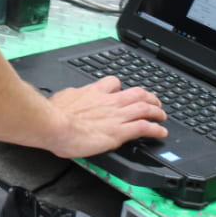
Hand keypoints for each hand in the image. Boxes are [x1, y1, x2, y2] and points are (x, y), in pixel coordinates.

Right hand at [46, 76, 166, 158]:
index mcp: (93, 93)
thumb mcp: (62, 98)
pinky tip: (161, 133)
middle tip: (154, 102)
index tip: (124, 92)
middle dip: (148, 97)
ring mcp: (116, 116)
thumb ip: (71, 98)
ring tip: (162, 116)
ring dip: (157, 112)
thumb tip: (67, 100)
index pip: (113, 83)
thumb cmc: (53, 115)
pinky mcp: (120, 132)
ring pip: (145, 108)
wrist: (54, 124)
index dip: (122, 88)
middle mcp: (108, 101)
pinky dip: (156, 129)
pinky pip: (144, 128)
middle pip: (136, 93)